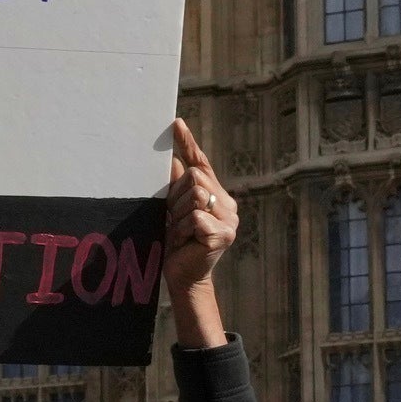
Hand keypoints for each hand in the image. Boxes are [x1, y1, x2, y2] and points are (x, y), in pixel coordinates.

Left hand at [159, 117, 234, 348]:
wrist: (183, 277)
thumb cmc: (177, 244)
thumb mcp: (173, 210)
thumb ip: (176, 186)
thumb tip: (171, 159)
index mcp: (217, 195)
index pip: (201, 164)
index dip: (187, 144)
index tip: (175, 124)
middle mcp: (228, 205)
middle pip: (195, 178)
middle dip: (176, 198)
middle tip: (173, 220)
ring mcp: (229, 220)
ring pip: (195, 195)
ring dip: (179, 215)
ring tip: (180, 233)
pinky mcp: (223, 235)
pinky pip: (196, 217)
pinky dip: (183, 228)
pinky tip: (185, 241)